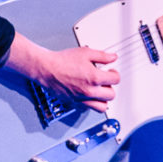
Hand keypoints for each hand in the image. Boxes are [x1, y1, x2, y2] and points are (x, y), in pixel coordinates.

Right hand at [3, 32, 119, 111]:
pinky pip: (89, 109)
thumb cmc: (63, 61)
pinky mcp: (75, 103)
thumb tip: (113, 57)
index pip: (115, 80)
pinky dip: (92, 104)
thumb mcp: (86, 53)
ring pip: (102, 107)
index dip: (114, 73)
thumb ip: (102, 56)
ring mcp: (82, 99)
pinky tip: (90, 95)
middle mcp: (89, 91)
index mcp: (94, 78)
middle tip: (105, 80)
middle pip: (111, 95)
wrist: (47, 69)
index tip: (110, 71)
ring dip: (103, 99)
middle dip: (110, 86)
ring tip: (99, 90)